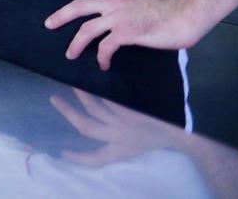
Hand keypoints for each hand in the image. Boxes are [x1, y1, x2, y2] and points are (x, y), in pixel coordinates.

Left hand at [43, 0, 203, 69]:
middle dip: (60, 16)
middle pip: (78, 6)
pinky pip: (105, 47)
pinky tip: (103, 64)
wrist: (183, 16)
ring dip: (76, 43)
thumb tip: (133, 2)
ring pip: (86, 29)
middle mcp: (113, 1)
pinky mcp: (124, 32)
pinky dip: (102, 57)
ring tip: (70, 54)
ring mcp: (117, 17)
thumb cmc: (170, 7)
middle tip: (48, 24)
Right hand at [49, 88, 184, 166]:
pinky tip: (97, 78)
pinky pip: (111, 98)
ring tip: (74, 82)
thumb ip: (116, 136)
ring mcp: (124, 123)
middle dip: (67, 112)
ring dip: (82, 94)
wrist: (183, 133)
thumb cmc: (160, 138)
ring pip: (96, 108)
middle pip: (86, 126)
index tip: (62, 151)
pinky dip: (102, 89)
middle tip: (53, 98)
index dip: (78, 158)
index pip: (95, 158)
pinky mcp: (131, 110)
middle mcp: (118, 138)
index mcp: (120, 150)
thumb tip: (95, 117)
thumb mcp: (135, 146)